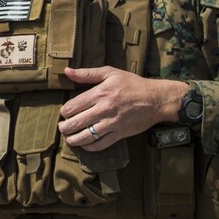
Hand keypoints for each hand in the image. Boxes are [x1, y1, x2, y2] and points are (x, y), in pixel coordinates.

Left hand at [58, 66, 186, 150]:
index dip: (64, 112)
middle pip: (76, 123)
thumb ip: (87, 73)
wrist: (156, 99)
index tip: (64, 113)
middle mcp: (104, 109)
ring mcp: (112, 123)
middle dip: (64, 127)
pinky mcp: (120, 134)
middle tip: (62, 128)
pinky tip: (84, 144)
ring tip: (68, 138)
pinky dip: (89, 147)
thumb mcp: (110, 73)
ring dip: (73, 139)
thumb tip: (67, 71)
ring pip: (86, 136)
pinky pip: (100, 144)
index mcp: (99, 93)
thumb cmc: (132, 84)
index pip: (72, 106)